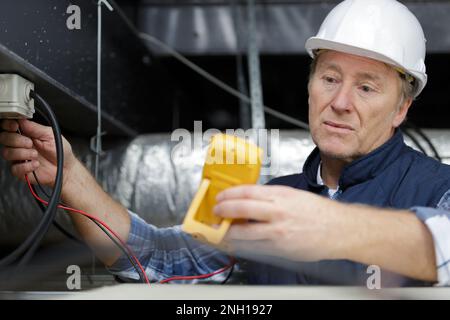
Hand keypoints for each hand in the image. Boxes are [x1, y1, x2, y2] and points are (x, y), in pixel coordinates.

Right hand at [0, 119, 76, 188]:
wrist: (66, 168)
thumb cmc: (60, 151)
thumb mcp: (50, 135)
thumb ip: (35, 128)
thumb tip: (21, 120)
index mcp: (26, 134)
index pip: (8, 127)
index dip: (8, 125)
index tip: (15, 126)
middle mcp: (20, 145)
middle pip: (4, 138)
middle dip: (17, 140)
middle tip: (30, 143)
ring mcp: (19, 158)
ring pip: (7, 153)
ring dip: (23, 153)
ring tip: (35, 155)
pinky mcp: (20, 170)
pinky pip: (15, 168)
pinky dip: (26, 166)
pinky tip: (36, 164)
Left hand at [214, 185, 345, 261]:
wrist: (339, 230)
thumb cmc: (319, 213)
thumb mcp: (293, 196)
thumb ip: (271, 198)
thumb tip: (249, 200)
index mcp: (281, 196)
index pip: (247, 192)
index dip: (229, 194)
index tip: (220, 197)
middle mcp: (277, 212)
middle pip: (240, 209)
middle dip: (223, 211)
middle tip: (216, 212)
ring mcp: (277, 232)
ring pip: (243, 232)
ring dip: (228, 231)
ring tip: (221, 229)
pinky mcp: (279, 248)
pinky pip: (254, 247)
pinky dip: (242, 244)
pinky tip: (236, 242)